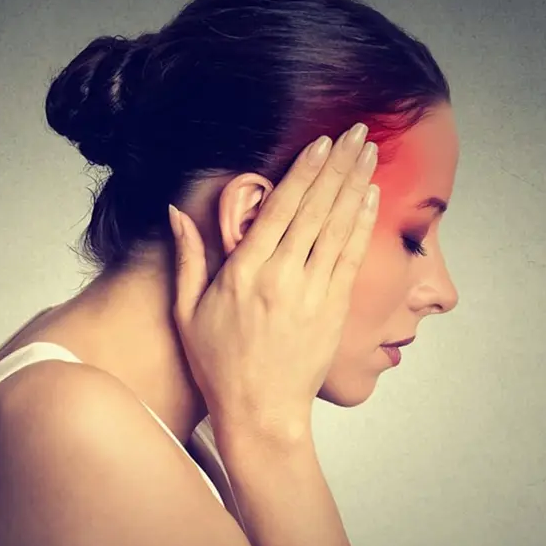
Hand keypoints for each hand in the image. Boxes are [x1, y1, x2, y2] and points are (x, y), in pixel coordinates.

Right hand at [167, 122, 380, 442]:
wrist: (260, 414)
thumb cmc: (219, 365)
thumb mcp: (186, 311)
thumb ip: (187, 257)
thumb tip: (175, 211)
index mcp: (243, 273)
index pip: (279, 209)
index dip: (303, 171)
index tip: (320, 142)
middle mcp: (281, 277)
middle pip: (315, 208)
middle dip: (337, 165)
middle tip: (356, 132)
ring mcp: (311, 293)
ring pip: (338, 227)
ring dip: (355, 185)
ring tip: (369, 152)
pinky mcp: (333, 310)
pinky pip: (350, 257)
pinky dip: (362, 223)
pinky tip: (370, 197)